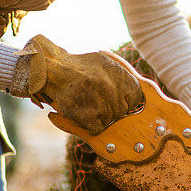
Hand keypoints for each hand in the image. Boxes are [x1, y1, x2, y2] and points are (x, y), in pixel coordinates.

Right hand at [9, 35, 142, 134]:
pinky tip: (82, 112)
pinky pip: (97, 127)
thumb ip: (121, 76)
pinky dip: (90, 124)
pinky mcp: (84, 114)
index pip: (136, 96)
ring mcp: (96, 100)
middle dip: (113, 109)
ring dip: (100, 116)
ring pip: (110, 120)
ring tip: (88, 104)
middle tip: (98, 102)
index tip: (121, 101)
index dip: (128, 101)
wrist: (50, 70)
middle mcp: (108, 85)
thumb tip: (140, 95)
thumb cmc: (78, 67)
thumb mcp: (103, 62)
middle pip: (122, 110)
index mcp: (115, 72)